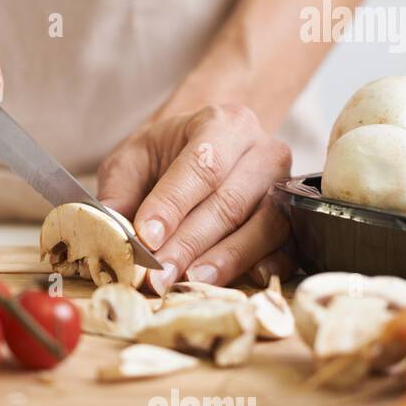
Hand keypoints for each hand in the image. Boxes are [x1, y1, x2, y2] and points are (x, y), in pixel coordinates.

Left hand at [97, 104, 294, 293]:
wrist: (209, 149)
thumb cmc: (167, 156)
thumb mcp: (132, 160)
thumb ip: (119, 193)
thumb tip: (108, 231)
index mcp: (222, 124)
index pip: (202, 165)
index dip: (173, 204)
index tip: (145, 236)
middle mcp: (263, 151)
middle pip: (231, 201)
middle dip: (190, 243)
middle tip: (158, 274)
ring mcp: (285, 186)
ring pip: (264, 226)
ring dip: (226, 259)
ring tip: (190, 281)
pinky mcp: (297, 218)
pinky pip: (290, 246)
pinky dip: (269, 266)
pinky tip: (245, 280)